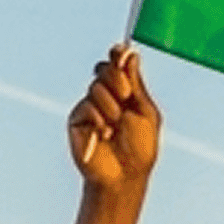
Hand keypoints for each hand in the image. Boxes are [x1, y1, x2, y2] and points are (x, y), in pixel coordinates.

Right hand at [68, 47, 160, 223]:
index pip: (119, 66)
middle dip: (116, 79)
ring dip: (111, 107)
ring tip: (116, 127)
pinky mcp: (77, 118)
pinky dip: (99, 119)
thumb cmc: (140, 148)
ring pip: (97, 88)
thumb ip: (137, 85)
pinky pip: (87, 106)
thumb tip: (131, 55)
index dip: (118, 56)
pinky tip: (103, 134)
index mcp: (126, 94)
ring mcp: (91, 106)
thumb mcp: (146, 113)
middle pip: (105, 70)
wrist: (124, 174)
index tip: (121, 49)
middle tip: (125, 95)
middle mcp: (107, 96)